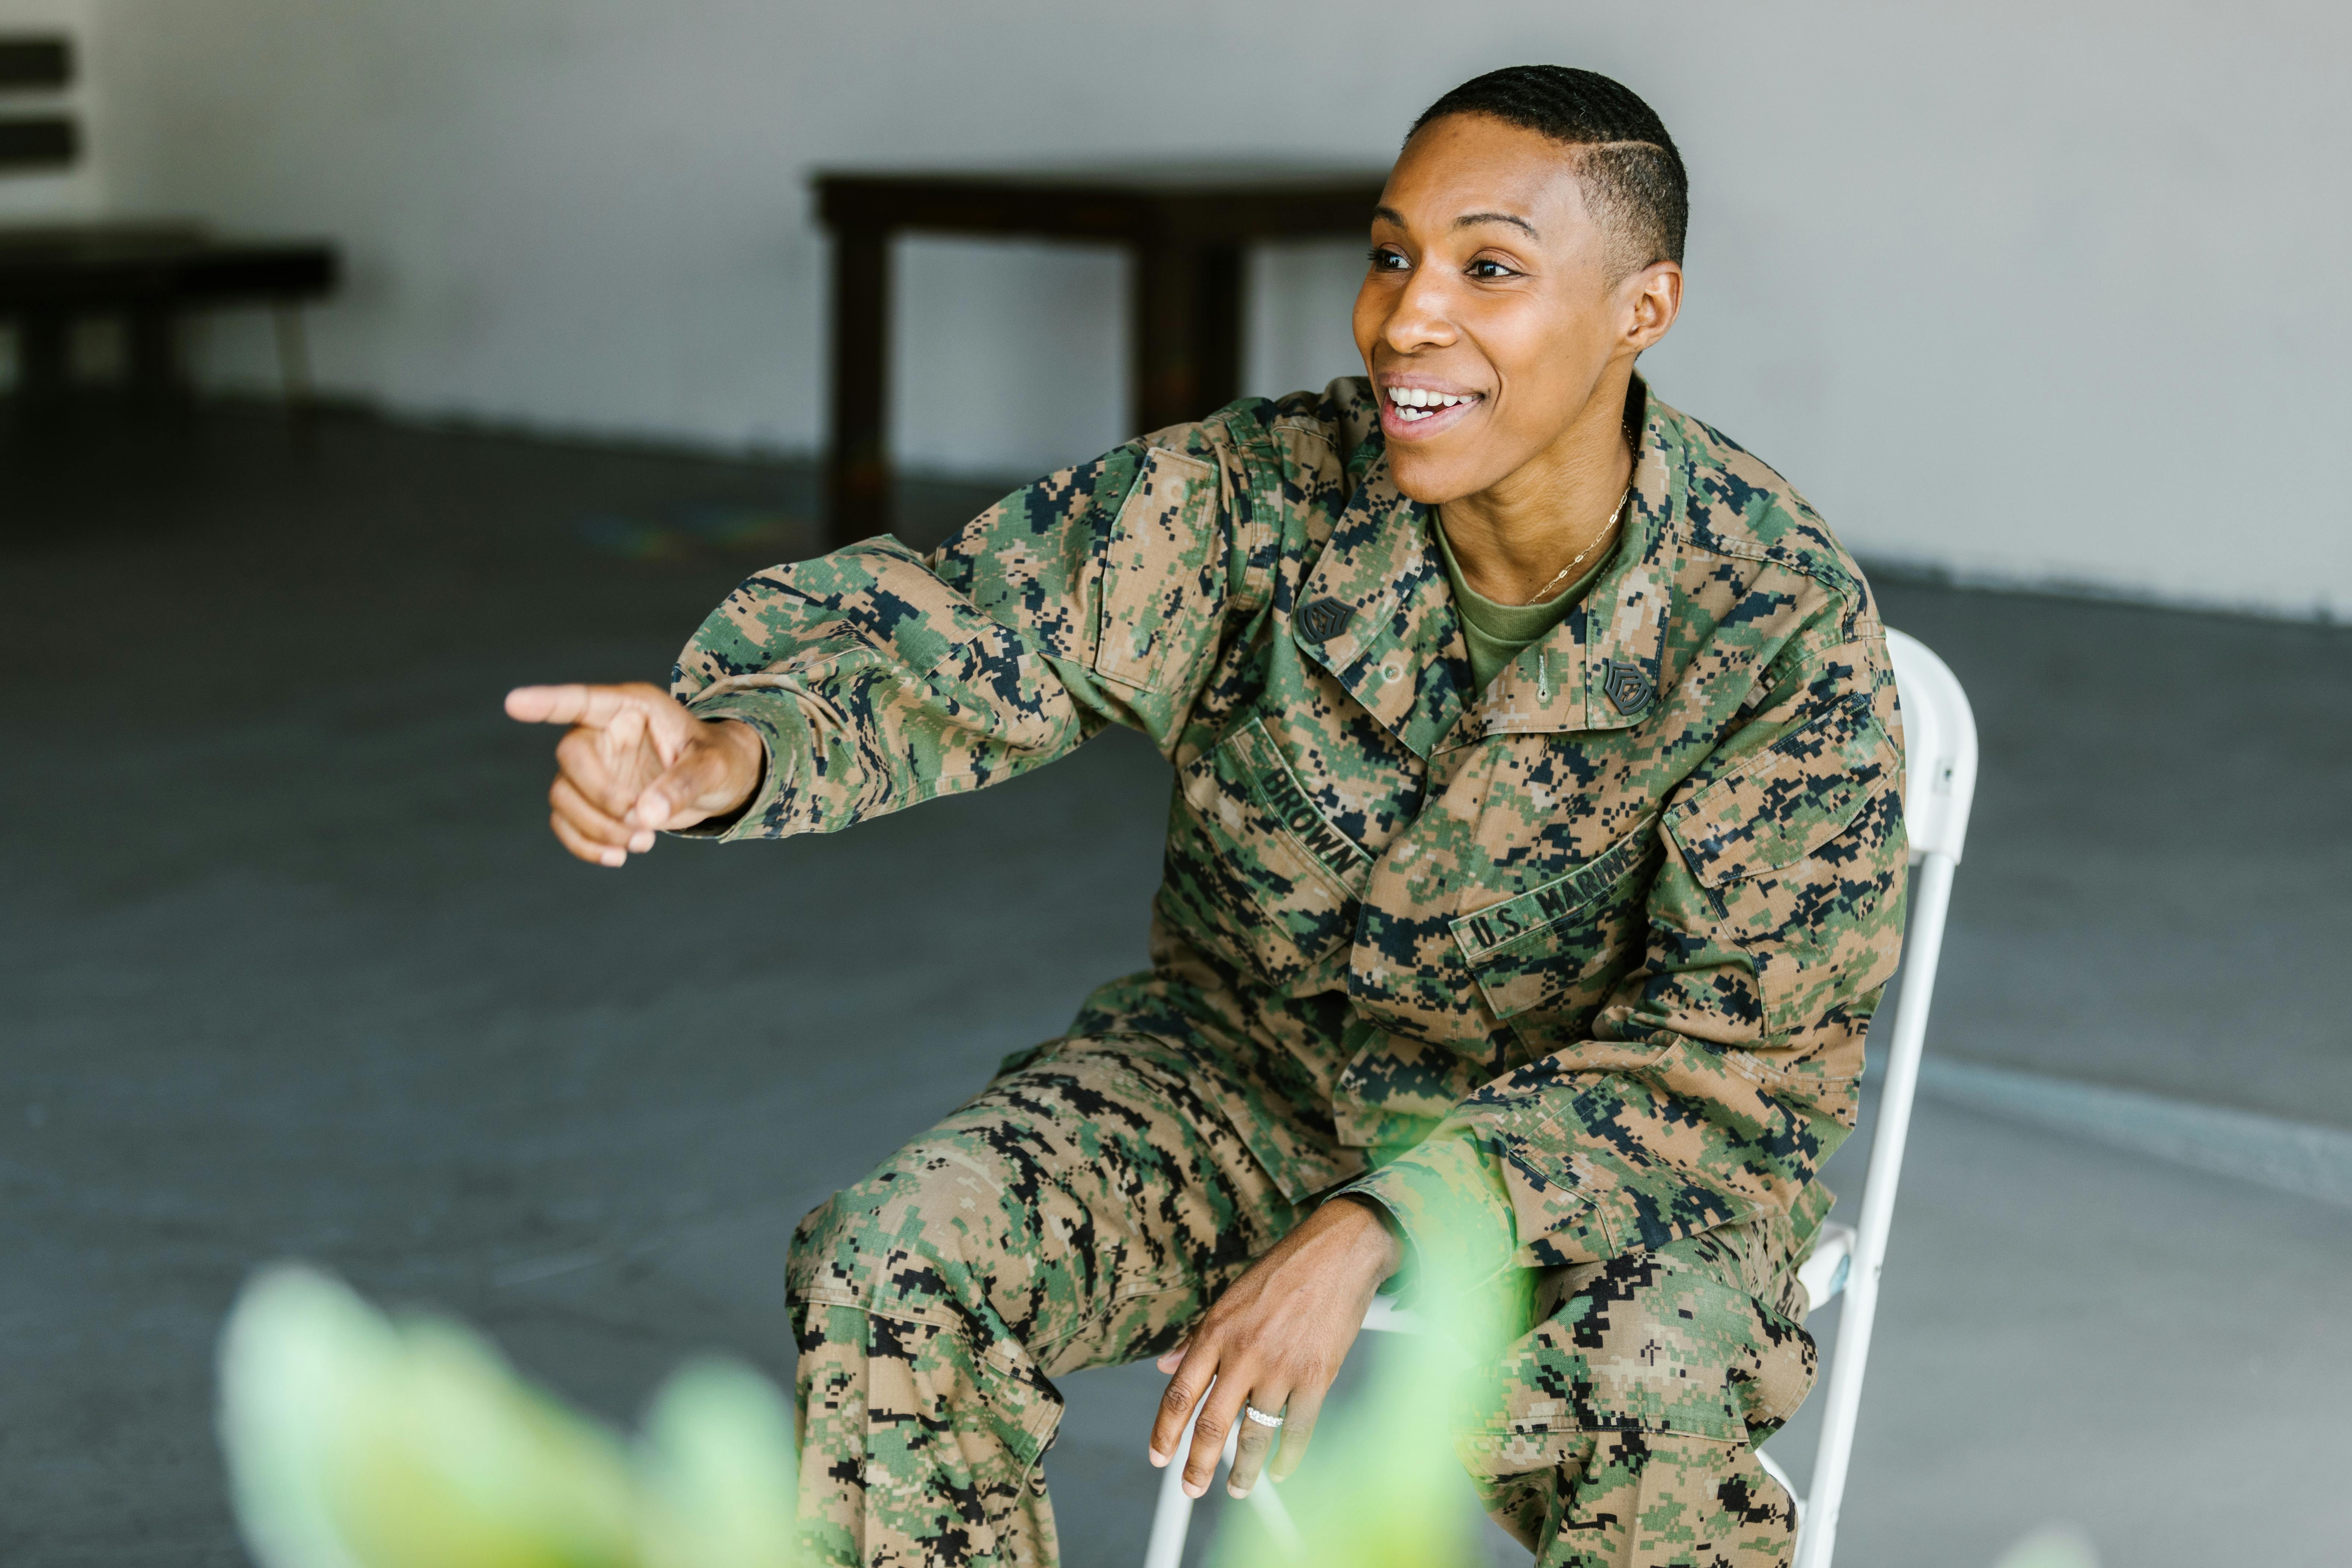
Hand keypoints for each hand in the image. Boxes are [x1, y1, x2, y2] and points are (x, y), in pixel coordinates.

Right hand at [504, 682, 763, 865]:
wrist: (718, 784)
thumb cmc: (718, 761)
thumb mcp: (714, 767)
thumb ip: (683, 784)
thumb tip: (645, 815)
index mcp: (631, 708)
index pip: (581, 700)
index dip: (547, 702)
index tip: (514, 703)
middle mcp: (603, 732)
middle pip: (570, 758)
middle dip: (601, 797)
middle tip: (641, 823)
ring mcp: (593, 767)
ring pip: (563, 796)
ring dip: (597, 828)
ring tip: (643, 843)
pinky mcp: (590, 800)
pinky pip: (565, 822)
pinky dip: (586, 845)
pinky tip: (617, 857)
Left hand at [1149, 1197, 1403, 1499]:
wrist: (1338, 1252)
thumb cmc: (1283, 1271)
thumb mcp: (1229, 1298)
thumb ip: (1197, 1338)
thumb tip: (1165, 1366)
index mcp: (1216, 1332)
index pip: (1179, 1393)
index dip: (1165, 1432)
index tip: (1158, 1457)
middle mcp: (1243, 1353)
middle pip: (1211, 1425)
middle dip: (1197, 1465)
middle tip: (1190, 1488)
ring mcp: (1281, 1368)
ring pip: (1254, 1435)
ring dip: (1244, 1472)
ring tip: (1238, 1488)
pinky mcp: (1316, 1377)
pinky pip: (1297, 1431)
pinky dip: (1287, 1458)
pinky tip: (1279, 1468)